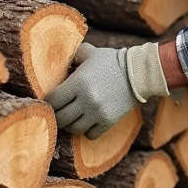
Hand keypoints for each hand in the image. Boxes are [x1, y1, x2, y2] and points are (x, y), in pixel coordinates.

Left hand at [46, 41, 168, 138]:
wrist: (139, 72)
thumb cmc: (111, 60)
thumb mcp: (89, 52)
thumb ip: (71, 55)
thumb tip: (57, 61)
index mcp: (78, 82)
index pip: (52, 101)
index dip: (48, 101)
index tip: (52, 100)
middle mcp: (86, 100)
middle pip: (60, 118)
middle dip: (58, 114)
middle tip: (61, 110)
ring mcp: (98, 113)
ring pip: (73, 129)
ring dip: (71, 124)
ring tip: (74, 116)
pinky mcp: (108, 121)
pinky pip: (90, 135)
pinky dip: (87, 130)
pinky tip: (89, 121)